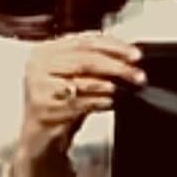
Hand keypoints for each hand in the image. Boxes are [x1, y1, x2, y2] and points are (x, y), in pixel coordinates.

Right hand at [22, 34, 144, 151]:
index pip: (85, 41)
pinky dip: (98, 102)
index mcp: (47, 50)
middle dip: (117, 67)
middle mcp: (39, 65)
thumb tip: (128, 59)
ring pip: (82, 81)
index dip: (114, 46)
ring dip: (109, 85)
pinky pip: (79, 103)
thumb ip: (96, 63)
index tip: (135, 55)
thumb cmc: (60, 104)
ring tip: (124, 89)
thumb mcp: (76, 78)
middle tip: (137, 75)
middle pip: (86, 59)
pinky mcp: (44, 108)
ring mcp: (39, 87)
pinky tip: (110, 103)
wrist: (39, 136)